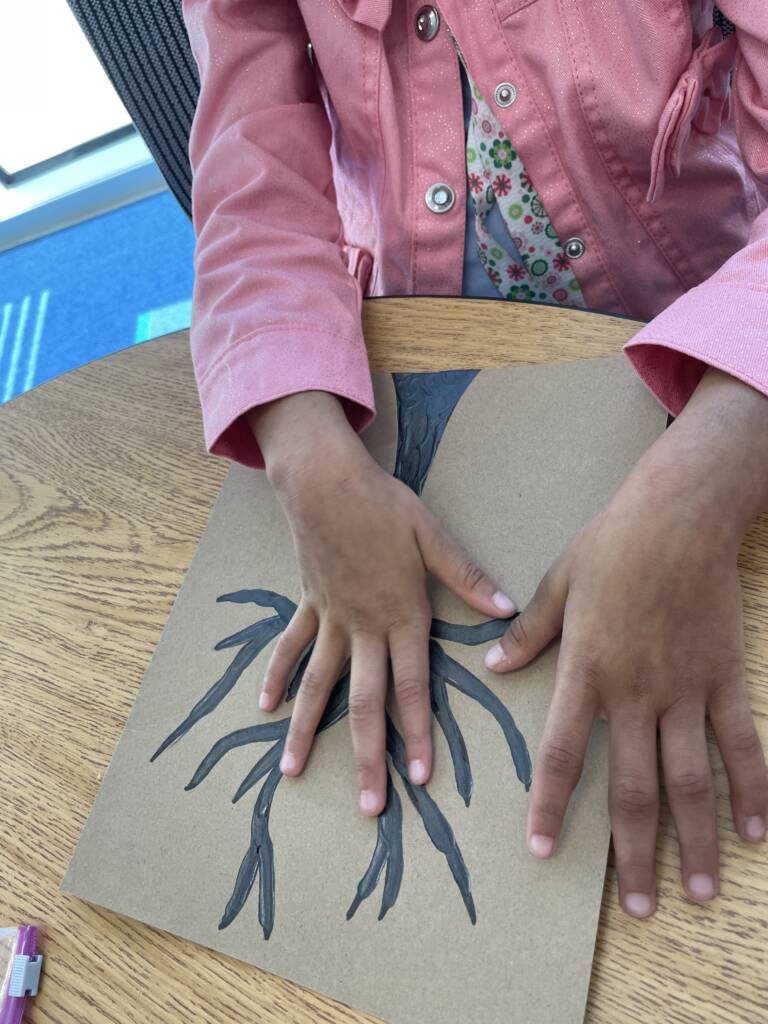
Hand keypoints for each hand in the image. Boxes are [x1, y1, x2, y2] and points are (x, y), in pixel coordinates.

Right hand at [249, 391, 514, 815]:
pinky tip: (265, 708)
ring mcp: (329, 620)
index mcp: (400, 616)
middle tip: (370, 806)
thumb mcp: (431, 536)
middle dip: (369, 757)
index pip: (411, 687)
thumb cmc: (383, 506)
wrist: (325, 482)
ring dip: (308, 731)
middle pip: (366, 702)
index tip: (421, 779)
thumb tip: (506, 609)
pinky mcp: (308, 605)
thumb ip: (466, 577)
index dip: (418, 735)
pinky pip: (290, 647)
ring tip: (293, 772)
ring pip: (319, 685)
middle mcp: (363, 628)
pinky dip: (277, 676)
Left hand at [485, 370, 767, 916]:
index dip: (552, 805)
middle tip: (636, 908)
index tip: (542, 851)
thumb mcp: (557, 584)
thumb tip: (494, 666)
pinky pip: (743, 743)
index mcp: (586, 670)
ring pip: (691, 779)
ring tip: (696, 892)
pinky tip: (754, 833)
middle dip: (634, 851)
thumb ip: (528, 633)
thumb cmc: (612, 545)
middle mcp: (636, 691)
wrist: (680, 513)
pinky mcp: (726, 676)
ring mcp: (686, 688)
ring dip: (694, 840)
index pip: (563, 753)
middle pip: (634, 786)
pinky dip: (752, 789)